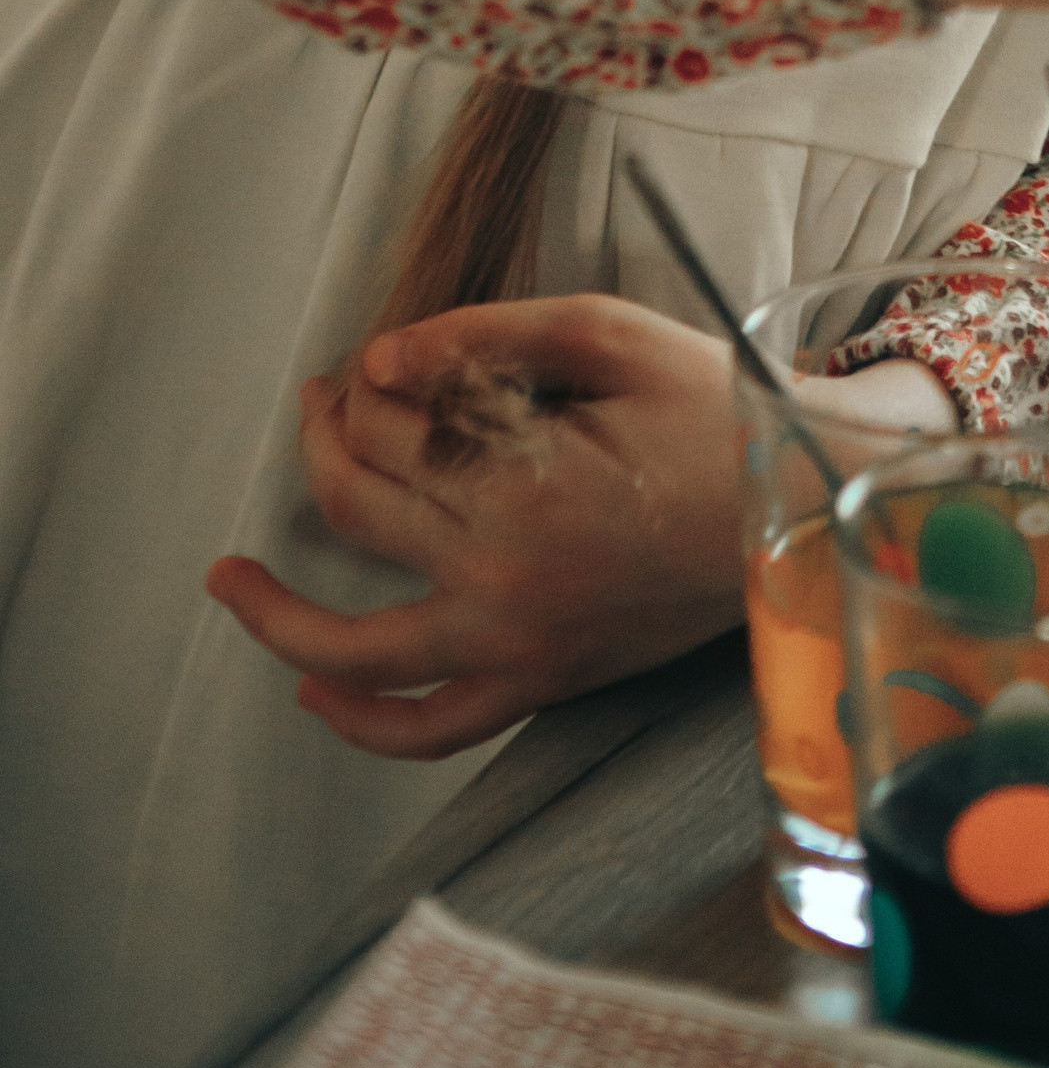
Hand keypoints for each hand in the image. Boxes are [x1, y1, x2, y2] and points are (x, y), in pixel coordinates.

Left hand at [207, 293, 746, 759]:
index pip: (389, 433)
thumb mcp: (609, 336)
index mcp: (522, 485)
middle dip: (323, 443)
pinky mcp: (540, 685)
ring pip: (357, 648)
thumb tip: (378, 360)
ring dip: (277, 614)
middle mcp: (504, 580)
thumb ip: (488, 335)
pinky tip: (313, 686)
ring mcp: (517, 646)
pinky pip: (427, 732)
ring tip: (230, 578)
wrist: (798, 506)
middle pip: (359, 511)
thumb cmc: (710, 408)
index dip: (361, 387)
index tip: (365, 362)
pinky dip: (360, 722)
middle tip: (321, 404)